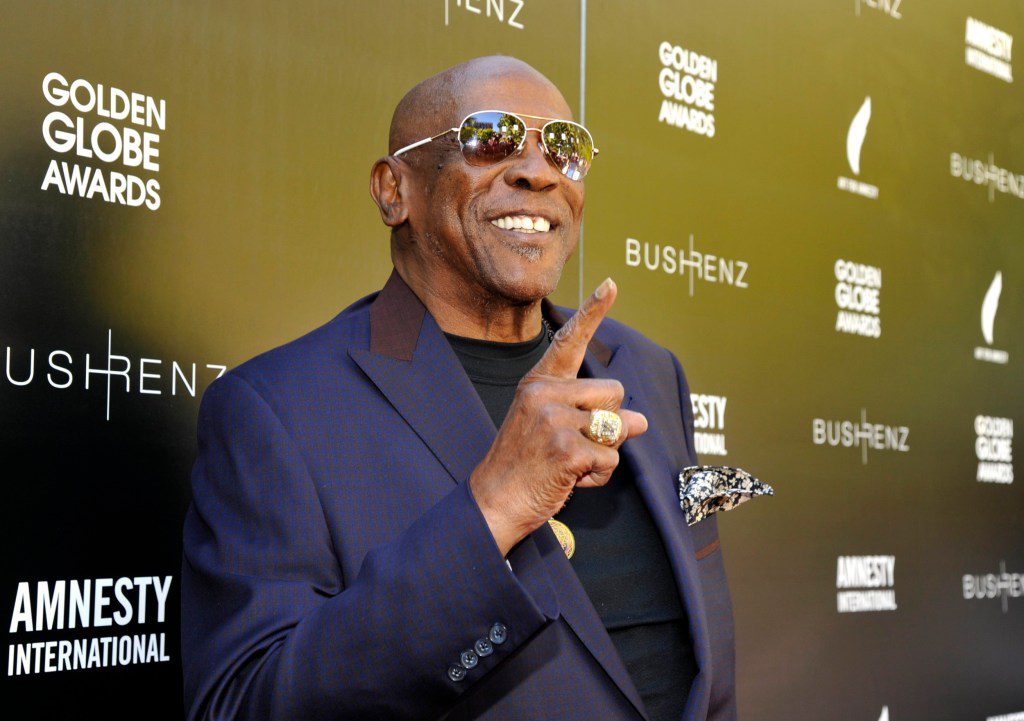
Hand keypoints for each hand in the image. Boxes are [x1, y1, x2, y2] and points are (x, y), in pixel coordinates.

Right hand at [468, 277, 649, 556]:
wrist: (494, 502)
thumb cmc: (525, 467)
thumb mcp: (549, 428)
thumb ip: (590, 415)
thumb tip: (640, 421)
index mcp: (538, 383)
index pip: (568, 341)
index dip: (593, 311)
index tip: (611, 284)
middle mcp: (544, 393)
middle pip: (615, 393)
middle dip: (609, 423)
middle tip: (575, 445)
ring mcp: (553, 419)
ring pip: (618, 427)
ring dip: (606, 453)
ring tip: (571, 465)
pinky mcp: (566, 447)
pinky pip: (611, 459)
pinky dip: (598, 476)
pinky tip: (570, 481)